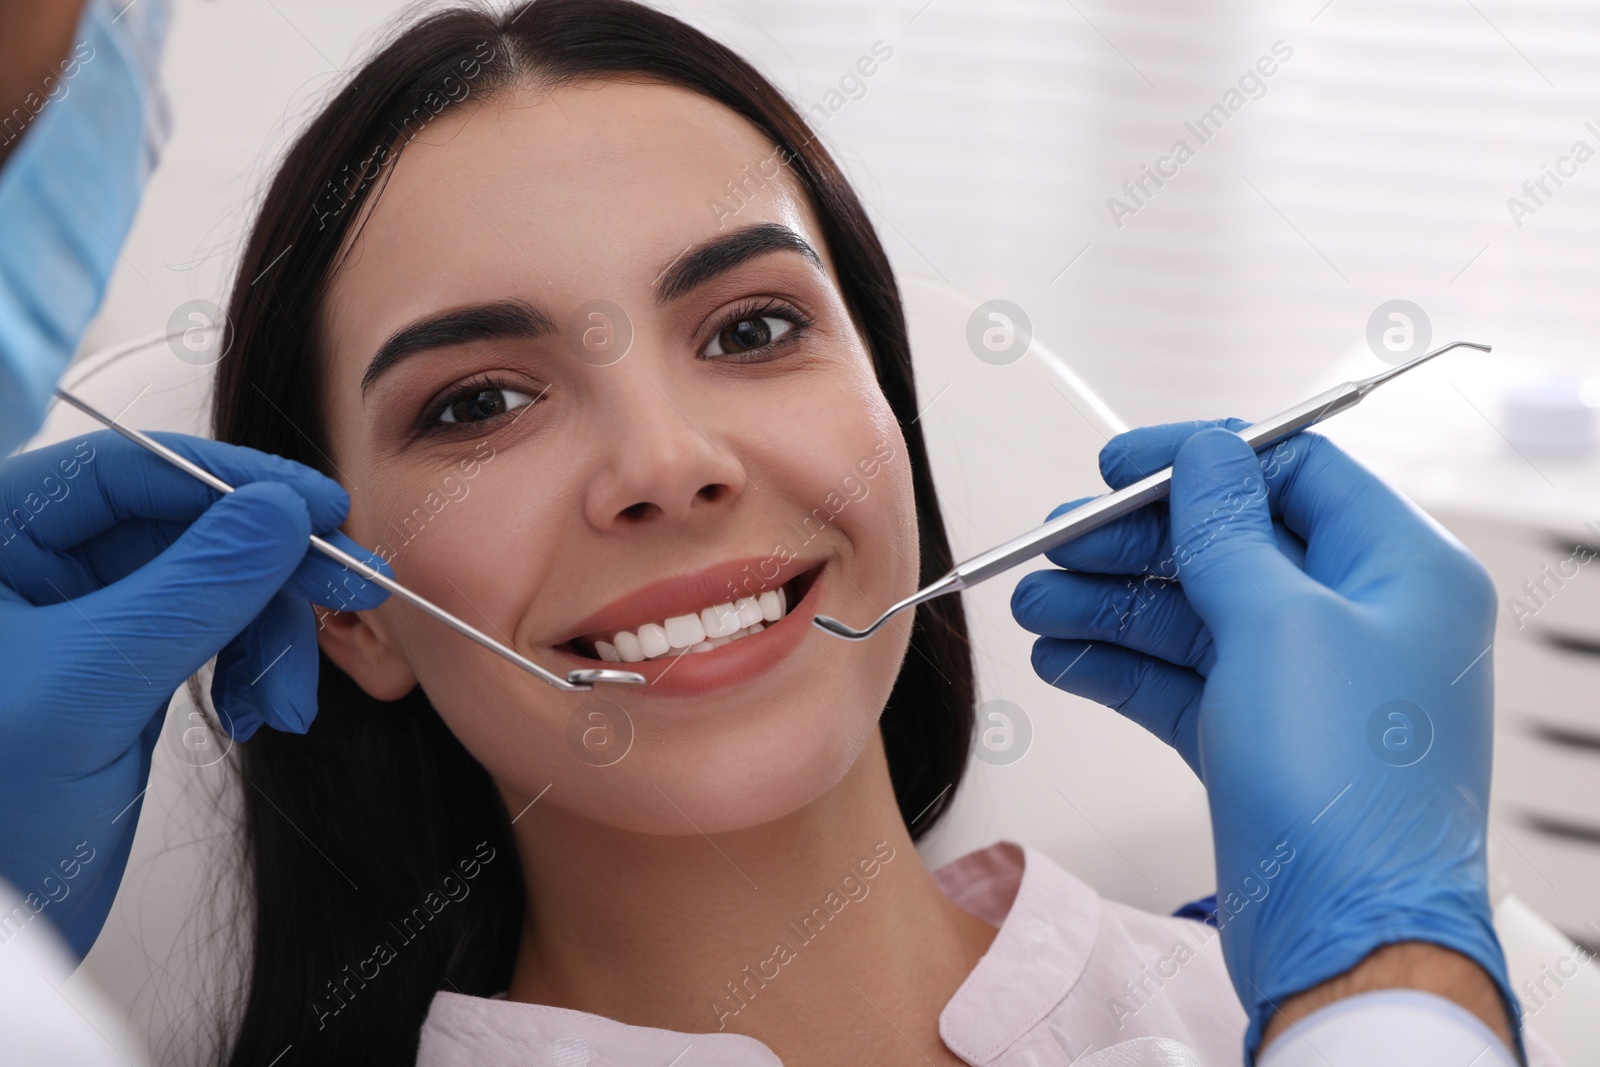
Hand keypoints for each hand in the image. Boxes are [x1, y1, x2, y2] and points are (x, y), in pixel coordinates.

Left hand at [0, 431, 388, 957]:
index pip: (128, 472)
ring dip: (270, 633)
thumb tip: (278, 513)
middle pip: (185, 525)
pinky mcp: (123, 672)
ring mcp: (85, 622)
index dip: (232, 482)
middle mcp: (36, 570)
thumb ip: (193, 589)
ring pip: (213, 583)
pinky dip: (254, 669)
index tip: (318, 507)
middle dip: (269, 568)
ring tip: (287, 700)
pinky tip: (261, 712)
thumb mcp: (91, 686)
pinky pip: (215, 636)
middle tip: (348, 587)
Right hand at [1011, 420, 1518, 1061]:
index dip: (1197, 461)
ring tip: (1037, 606)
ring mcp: (1306, 683)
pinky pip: (1179, 679)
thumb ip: (1227, 531)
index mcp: (1398, 571)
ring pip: (1191, 615)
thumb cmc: (1346, 792)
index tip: (1118, 467)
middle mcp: (1358, 621)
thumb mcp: (1279, 625)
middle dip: (1130, 545)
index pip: (1291, 472)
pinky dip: (1118, 666)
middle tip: (1055, 547)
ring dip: (1107, 607)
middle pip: (1226, 544)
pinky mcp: (1259, 739)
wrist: (1345, 939)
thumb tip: (1208, 456)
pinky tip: (1062, 659)